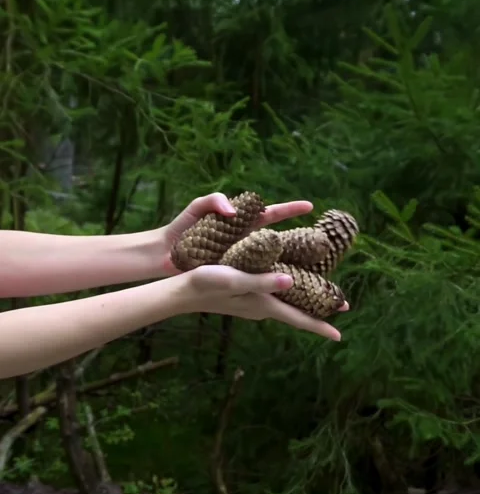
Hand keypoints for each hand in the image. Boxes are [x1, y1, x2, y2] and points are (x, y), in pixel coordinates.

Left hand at [159, 192, 315, 276]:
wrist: (164, 253)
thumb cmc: (181, 227)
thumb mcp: (198, 207)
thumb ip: (216, 201)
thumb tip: (234, 210)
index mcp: (242, 223)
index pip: (272, 214)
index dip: (291, 209)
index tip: (311, 207)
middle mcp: (247, 241)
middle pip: (282, 240)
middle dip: (304, 245)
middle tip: (327, 249)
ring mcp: (242, 258)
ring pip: (275, 262)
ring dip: (294, 268)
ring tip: (316, 276)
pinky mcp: (234, 274)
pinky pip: (258, 277)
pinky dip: (272, 283)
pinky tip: (287, 292)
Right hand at [180, 264, 347, 340]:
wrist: (183, 291)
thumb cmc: (208, 283)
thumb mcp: (236, 279)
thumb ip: (263, 281)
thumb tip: (291, 282)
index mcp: (263, 305)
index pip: (298, 319)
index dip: (320, 326)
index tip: (339, 336)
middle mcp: (262, 307)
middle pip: (297, 313)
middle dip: (319, 312)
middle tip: (343, 306)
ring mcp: (254, 303)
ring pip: (287, 304)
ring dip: (306, 301)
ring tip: (325, 296)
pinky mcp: (247, 294)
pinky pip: (276, 296)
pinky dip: (291, 291)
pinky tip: (292, 282)